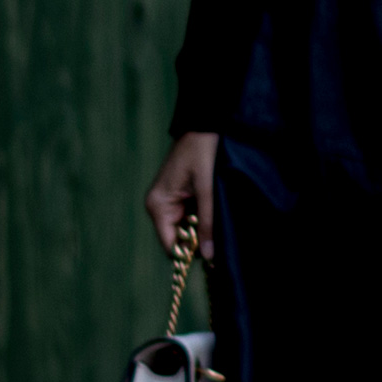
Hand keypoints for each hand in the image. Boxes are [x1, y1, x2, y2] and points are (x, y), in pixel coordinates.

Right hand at [145, 131, 220, 261]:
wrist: (203, 124)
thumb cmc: (203, 152)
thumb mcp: (208, 189)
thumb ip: (208, 223)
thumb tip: (208, 257)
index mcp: (158, 206)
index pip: (170, 245)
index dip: (189, 254)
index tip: (214, 258)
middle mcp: (159, 206)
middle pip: (178, 238)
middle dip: (199, 241)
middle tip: (223, 238)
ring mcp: (168, 201)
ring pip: (186, 228)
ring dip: (203, 228)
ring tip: (222, 222)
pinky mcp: (178, 195)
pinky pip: (190, 216)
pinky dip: (203, 218)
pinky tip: (216, 212)